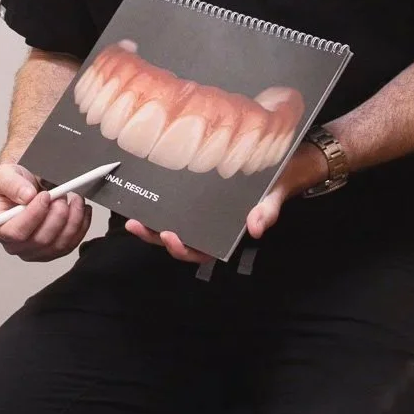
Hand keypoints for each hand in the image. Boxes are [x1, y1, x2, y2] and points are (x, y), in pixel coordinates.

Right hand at [0, 162, 91, 261]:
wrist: (28, 186)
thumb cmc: (14, 184)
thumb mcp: (5, 175)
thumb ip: (11, 184)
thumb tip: (26, 196)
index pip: (15, 233)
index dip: (33, 215)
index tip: (45, 195)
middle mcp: (16, 245)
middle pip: (40, 240)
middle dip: (56, 215)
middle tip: (61, 194)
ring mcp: (37, 250)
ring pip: (59, 244)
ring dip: (72, 219)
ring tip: (74, 199)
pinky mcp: (54, 250)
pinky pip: (71, 244)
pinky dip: (81, 225)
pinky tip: (81, 210)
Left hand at [126, 142, 329, 260]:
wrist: (281, 162)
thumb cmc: (276, 183)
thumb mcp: (273, 196)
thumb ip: (266, 212)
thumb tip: (257, 228)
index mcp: (224, 233)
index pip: (200, 251)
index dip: (182, 249)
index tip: (171, 237)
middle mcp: (208, 225)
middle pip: (177, 239)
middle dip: (155, 237)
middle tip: (138, 226)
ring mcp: (199, 211)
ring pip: (170, 223)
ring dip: (150, 224)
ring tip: (132, 216)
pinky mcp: (194, 193)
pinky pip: (173, 203)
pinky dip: (158, 202)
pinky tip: (142, 192)